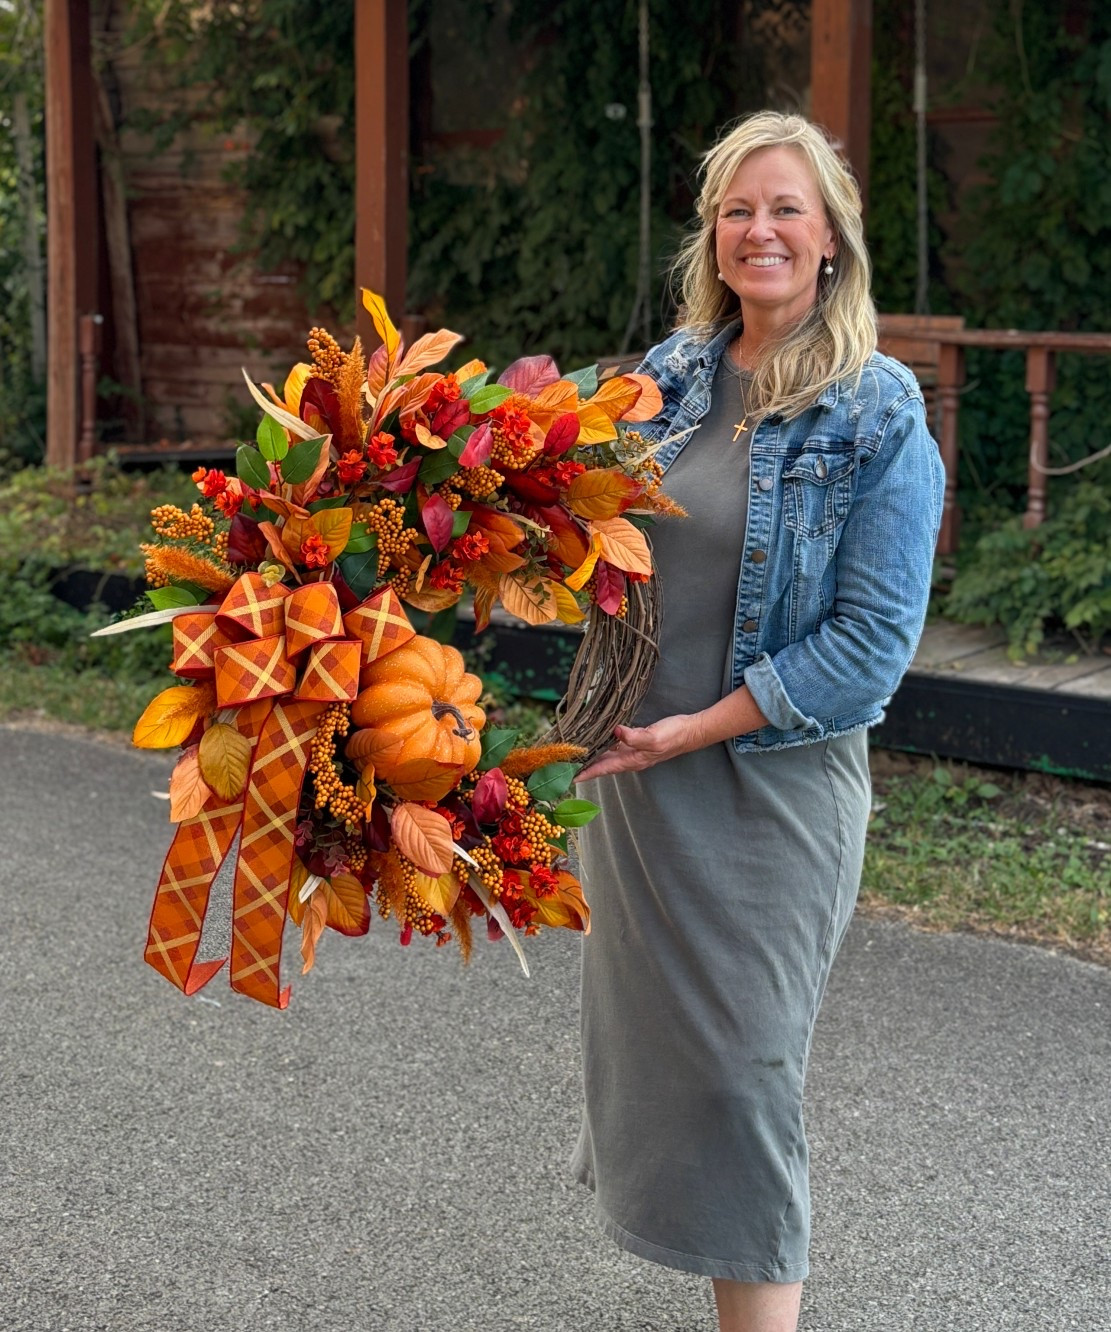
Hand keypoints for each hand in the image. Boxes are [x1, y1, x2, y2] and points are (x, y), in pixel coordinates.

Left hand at [576, 713, 704, 781]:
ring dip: (592, 757)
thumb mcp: (654, 736)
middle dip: (585, 767)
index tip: (571, 778)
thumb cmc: (674, 735)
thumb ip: (635, 737)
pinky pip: (615, 747)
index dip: (587, 773)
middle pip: (602, 765)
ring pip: (607, 757)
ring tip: (576, 756)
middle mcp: (631, 758)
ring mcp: (634, 752)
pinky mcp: (636, 743)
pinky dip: (603, 746)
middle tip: (566, 768)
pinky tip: (596, 741)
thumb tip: (616, 732)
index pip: (604, 768)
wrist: (690, 732)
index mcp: (632, 760)